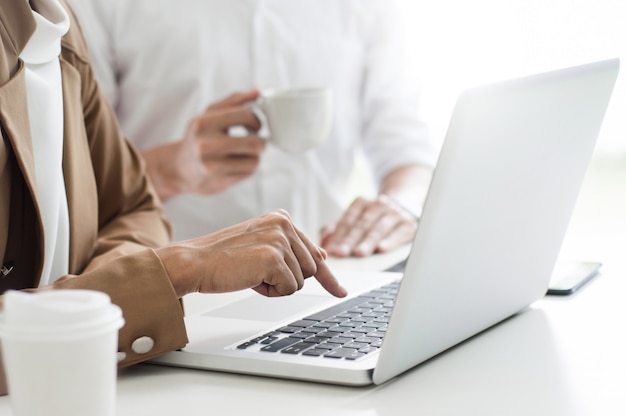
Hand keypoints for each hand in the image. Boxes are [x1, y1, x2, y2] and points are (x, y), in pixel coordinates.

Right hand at [143, 90, 265, 200]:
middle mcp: (206, 145)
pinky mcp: (219, 183)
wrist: (179, 169)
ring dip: (254, 156)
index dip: (257, 120)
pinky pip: (248, 173)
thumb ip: (233, 101)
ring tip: (242, 153)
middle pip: (255, 143)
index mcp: (203, 123)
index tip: (255, 125)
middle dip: (260, 142)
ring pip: (254, 161)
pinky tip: (236, 164)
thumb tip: (257, 92)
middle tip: (254, 141)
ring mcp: (212, 166)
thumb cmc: (198, 138)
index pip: (246, 116)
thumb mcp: (209, 114)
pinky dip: (247, 167)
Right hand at [156, 210, 347, 298]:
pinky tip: (250, 279)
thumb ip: (293, 249)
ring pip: (300, 281)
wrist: (194, 262)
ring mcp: (279, 240)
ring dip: (277, 285)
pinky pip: (288, 289)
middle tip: (258, 272)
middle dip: (287, 279)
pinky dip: (270, 292)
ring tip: (251, 273)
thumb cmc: (224, 257)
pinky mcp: (273, 258)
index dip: (328, 276)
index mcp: (281, 218)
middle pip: (310, 269)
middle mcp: (283, 224)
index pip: (314, 251)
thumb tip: (324, 256)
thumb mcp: (262, 246)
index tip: (340, 290)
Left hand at [320, 195, 417, 256]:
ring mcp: (394, 213)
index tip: (331, 250)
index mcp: (362, 203)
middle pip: (362, 225)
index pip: (348, 220)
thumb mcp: (354, 220)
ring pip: (378, 228)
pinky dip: (390, 241)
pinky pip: (399, 232)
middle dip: (350, 240)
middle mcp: (378, 205)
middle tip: (341, 253)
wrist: (404, 206)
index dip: (338, 235)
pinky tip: (381, 249)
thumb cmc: (372, 219)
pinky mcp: (408, 224)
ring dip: (368, 241)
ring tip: (359, 253)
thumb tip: (323, 242)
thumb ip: (336, 230)